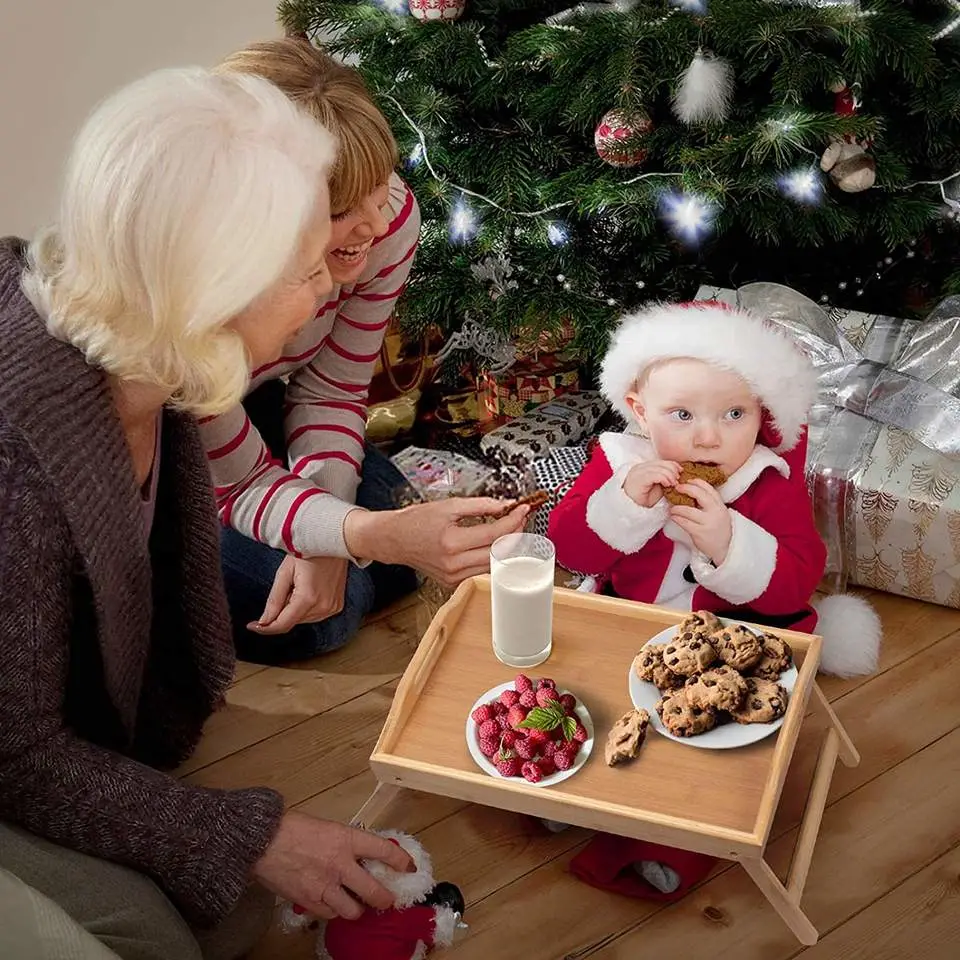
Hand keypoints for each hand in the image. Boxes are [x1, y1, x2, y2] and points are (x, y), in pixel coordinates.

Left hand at [249, 555, 347, 635]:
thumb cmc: (309, 550)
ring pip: (303, 619)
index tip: (252, 626)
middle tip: (286, 586)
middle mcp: (323, 607)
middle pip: (292, 622)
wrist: (335, 540)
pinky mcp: (337, 606)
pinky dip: (306, 607)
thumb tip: (264, 621)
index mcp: (308, 598)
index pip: (283, 624)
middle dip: (282, 611)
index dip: (265, 628)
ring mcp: (332, 608)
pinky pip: (315, 614)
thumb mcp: (285, 572)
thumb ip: (274, 600)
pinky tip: (308, 589)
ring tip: (300, 584)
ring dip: (294, 609)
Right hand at [252, 811, 413, 919]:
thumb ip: (346, 842)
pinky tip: (333, 903)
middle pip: (375, 893)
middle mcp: (341, 865)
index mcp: (347, 839)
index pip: (384, 851)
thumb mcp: (328, 827)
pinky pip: (330, 915)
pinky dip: (334, 911)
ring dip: (358, 910)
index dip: (401, 861)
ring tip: (358, 905)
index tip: (408, 867)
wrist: (262, 840)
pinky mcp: (310, 901)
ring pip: (354, 911)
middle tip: (388, 900)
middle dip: (386, 899)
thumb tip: (361, 855)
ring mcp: (325, 886)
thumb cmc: (293, 828)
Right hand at [344, 498, 529, 587]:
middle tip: (520, 518)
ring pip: (493, 564)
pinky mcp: (452, 582)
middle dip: (514, 534)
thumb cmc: (415, 521)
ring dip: (505, 547)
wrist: (392, 539)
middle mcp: (453, 563)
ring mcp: (453, 576)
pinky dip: (490, 557)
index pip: (495, 534)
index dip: (513, 521)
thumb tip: (505, 505)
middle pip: (498, 552)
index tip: (523, 509)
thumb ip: (480, 505)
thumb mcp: (448, 505)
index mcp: (451, 542)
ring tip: (509, 529)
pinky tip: (493, 544)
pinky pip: (480, 570)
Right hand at [622, 460, 681, 507]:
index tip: (680, 472)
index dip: (673, 465)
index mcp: (645, 467)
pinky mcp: (639, 479)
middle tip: (677, 481)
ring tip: (673, 484)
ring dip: (670, 476)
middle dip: (673, 471)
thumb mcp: (658, 486)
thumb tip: (678, 473)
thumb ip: (665, 478)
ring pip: (660, 469)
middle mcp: (640, 467)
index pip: (662, 461)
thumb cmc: (644, 499)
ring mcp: (638, 472)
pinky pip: (655, 475)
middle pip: (662, 463)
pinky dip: (664, 479)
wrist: (631, 509)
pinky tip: (667, 485)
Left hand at [668, 479, 731, 564]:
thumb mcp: (719, 513)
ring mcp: (708, 523)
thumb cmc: (718, 529)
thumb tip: (692, 490)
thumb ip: (710, 503)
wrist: (724, 549)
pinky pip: (684, 522)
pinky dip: (676, 518)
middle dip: (686, 489)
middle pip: (700, 495)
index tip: (687, 480)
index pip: (709, 489)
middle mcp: (715, 512)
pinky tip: (674, 517)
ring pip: (688, 510)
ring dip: (677, 507)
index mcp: (720, 506)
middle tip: (677, 488)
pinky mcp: (699, 533)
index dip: (697, 482)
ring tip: (673, 508)